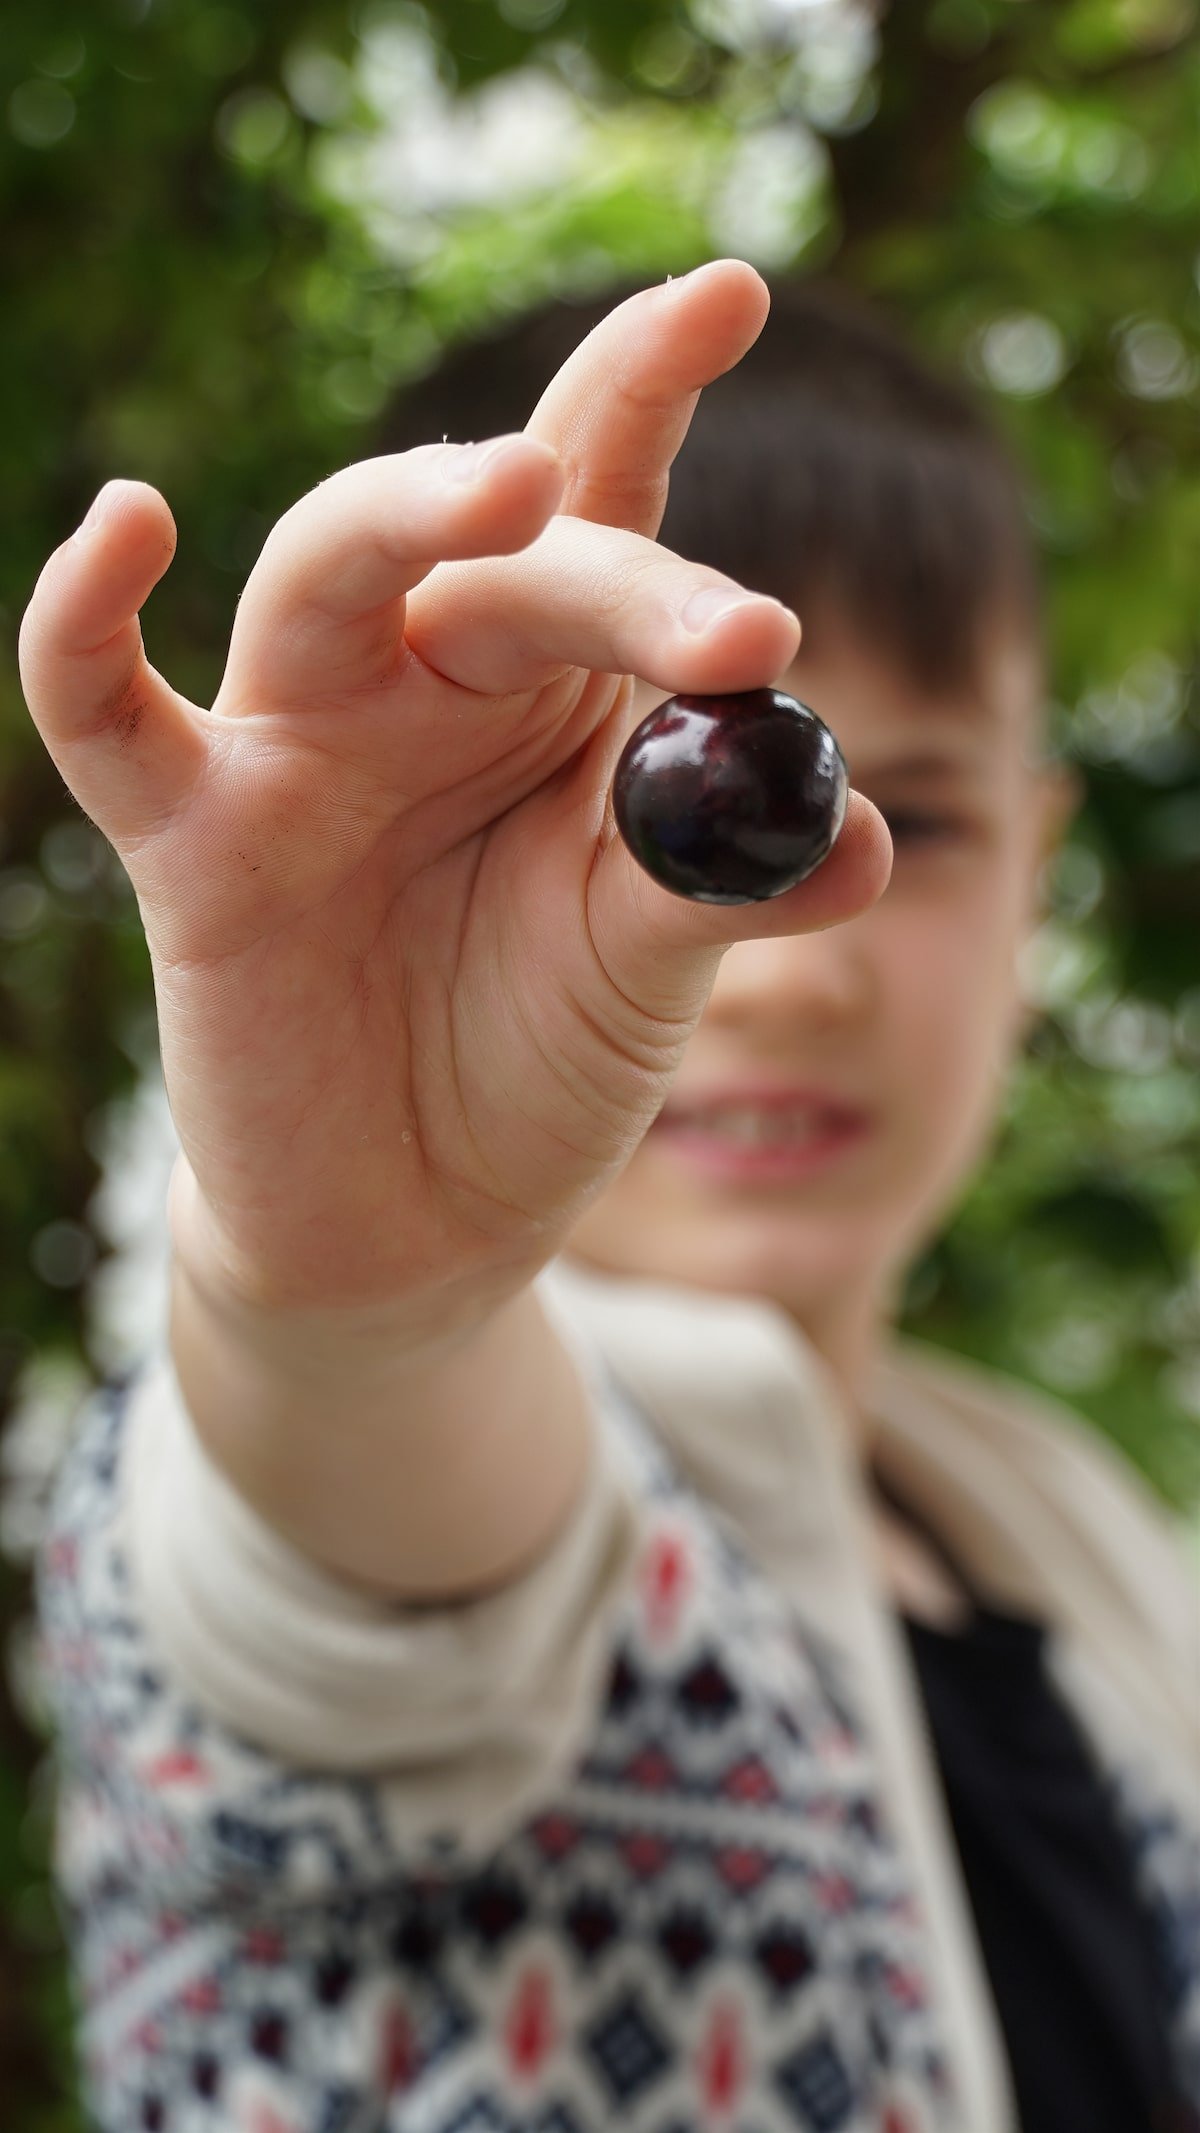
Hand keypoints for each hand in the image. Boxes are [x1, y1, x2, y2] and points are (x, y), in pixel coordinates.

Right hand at [19, 261, 890, 1333]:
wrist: (419, 1225)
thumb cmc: (539, 1061)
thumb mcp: (651, 966)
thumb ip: (727, 884)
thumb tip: (856, 829)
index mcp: (558, 691)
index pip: (605, 507)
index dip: (652, 389)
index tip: (734, 290)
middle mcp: (429, 685)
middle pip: (501, 549)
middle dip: (617, 567)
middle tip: (742, 632)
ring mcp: (303, 749)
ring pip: (327, 571)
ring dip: (417, 516)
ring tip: (521, 487)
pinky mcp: (194, 842)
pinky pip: (108, 713)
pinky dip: (85, 624)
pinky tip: (124, 522)